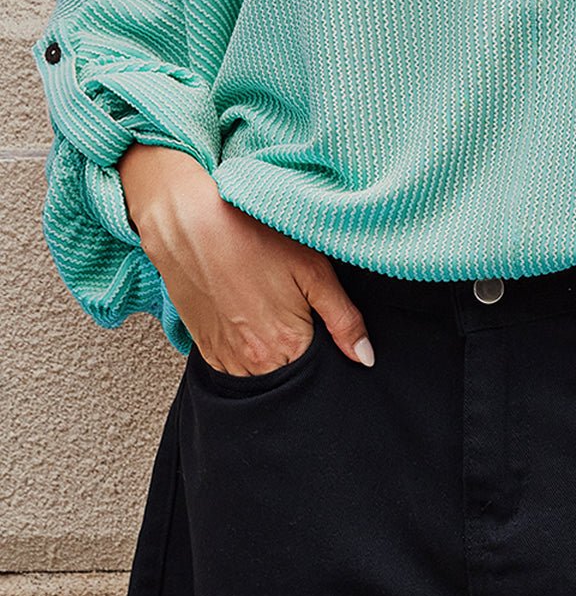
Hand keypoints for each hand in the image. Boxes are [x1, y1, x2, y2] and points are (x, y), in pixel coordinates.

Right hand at [123, 146, 375, 374]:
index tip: (318, 315)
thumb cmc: (254, 237)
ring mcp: (225, 358)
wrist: (189, 224)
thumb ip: (344, 319)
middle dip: (299, 348)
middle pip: (291, 371)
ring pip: (261, 371)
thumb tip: (366, 357)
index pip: (322, 367)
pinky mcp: (204, 349)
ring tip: (266, 305)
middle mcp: (254, 363)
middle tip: (291, 304)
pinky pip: (234, 364)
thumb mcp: (313, 270)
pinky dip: (246, 347)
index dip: (326, 343)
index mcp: (287, 346)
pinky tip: (246, 313)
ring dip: (271, 350)